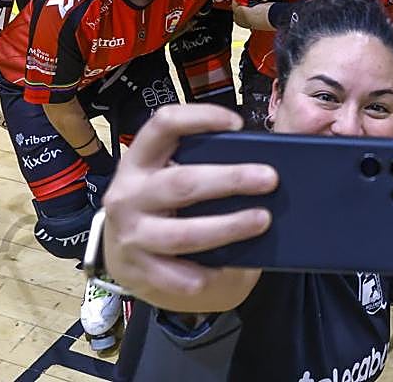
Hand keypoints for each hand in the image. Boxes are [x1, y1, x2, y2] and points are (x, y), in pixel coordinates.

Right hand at [102, 104, 277, 312]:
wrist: (123, 257)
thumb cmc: (164, 208)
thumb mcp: (172, 177)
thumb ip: (205, 165)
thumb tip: (260, 166)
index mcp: (140, 160)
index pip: (163, 125)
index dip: (200, 118)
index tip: (237, 123)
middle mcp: (129, 193)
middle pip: (182, 182)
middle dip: (230, 179)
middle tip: (269, 179)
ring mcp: (130, 233)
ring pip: (182, 233)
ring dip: (227, 227)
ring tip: (261, 220)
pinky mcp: (136, 269)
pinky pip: (171, 274)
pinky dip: (199, 274)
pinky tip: (224, 272)